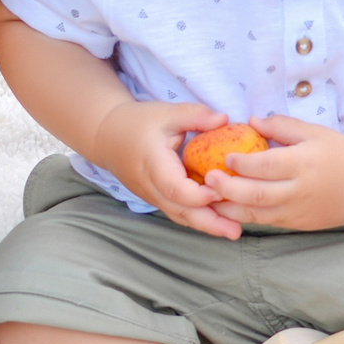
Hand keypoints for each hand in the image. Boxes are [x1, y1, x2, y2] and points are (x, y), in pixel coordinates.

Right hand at [86, 99, 240, 237]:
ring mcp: (152, 196)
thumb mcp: (166, 112)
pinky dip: (197, 219)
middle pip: (180, 211)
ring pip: (180, 216)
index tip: (222, 191)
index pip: (175, 188)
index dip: (199, 194)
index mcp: (153, 164)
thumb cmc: (138, 123)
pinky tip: (219, 222)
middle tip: (235, 231)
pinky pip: (178, 213)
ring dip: (206, 226)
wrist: (108, 137)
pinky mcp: (157, 199)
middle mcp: (151, 186)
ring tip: (233, 231)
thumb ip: (195, 115)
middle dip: (209, 223)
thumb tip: (224, 118)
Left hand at [200, 115, 343, 231]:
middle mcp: (300, 190)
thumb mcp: (314, 132)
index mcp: (305, 163)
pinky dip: (244, 216)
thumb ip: (281, 126)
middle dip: (229, 189)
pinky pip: (266, 222)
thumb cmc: (339, 153)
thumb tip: (250, 121)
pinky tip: (228, 208)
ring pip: (258, 215)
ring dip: (229, 208)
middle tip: (208, 179)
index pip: (267, 165)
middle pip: (258, 194)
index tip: (225, 156)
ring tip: (209, 198)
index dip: (243, 163)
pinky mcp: (297, 224)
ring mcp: (298, 211)